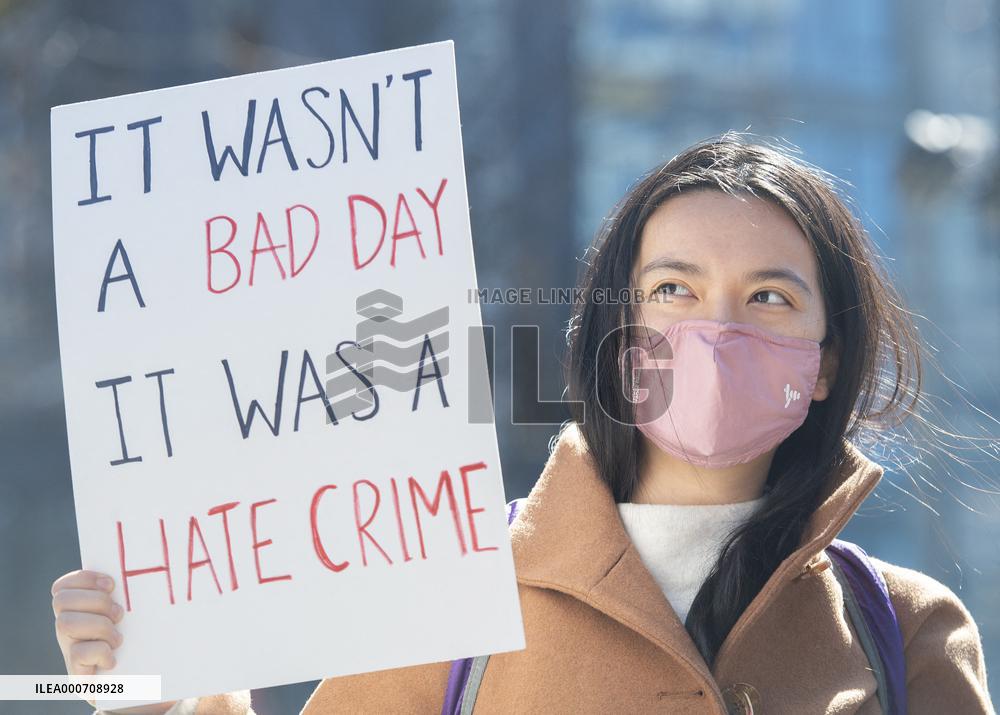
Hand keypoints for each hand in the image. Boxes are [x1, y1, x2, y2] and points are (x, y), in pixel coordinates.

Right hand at [51, 569, 177, 713]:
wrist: (134, 680)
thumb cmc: (135, 638)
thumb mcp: (127, 613)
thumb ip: (124, 594)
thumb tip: (144, 566)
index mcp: (77, 609)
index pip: (63, 586)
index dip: (84, 579)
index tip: (112, 584)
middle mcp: (66, 627)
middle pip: (62, 601)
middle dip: (97, 602)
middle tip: (119, 614)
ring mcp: (68, 649)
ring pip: (66, 623)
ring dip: (100, 626)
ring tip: (118, 638)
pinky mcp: (75, 671)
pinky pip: (79, 653)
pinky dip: (101, 652)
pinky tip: (113, 658)